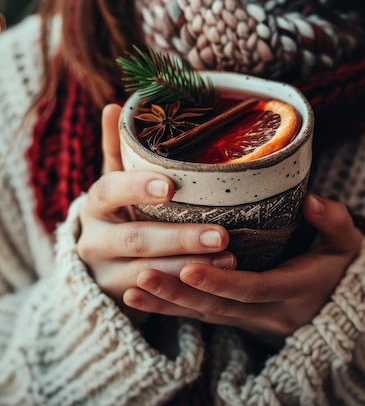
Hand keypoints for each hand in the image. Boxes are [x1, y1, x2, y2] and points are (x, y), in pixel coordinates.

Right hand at [77, 104, 234, 317]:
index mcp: (95, 204)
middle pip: (135, 238)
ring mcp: (104, 272)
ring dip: (189, 266)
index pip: (109, 190)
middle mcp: (93, 238)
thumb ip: (117, 150)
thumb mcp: (115, 183)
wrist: (96, 262)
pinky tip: (216, 279)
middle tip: (221, 233)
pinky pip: (154, 299)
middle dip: (179, 237)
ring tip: (230, 256)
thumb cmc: (117, 212)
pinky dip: (185, 289)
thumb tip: (114, 106)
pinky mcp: (118, 298)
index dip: (137, 187)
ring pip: (147, 272)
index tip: (171, 185)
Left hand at [124, 194, 362, 340]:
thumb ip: (334, 221)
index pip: (254, 289)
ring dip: (167, 304)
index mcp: (295, 291)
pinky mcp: (235, 318)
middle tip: (141, 276)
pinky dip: (171, 308)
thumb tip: (312, 201)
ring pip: (204, 316)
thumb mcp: (346, 242)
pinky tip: (138, 297)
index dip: (221, 280)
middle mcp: (269, 313)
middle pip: (219, 307)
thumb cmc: (338, 264)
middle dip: (179, 294)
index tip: (189, 265)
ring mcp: (250, 320)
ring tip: (131, 290)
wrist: (338, 304)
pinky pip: (201, 316)